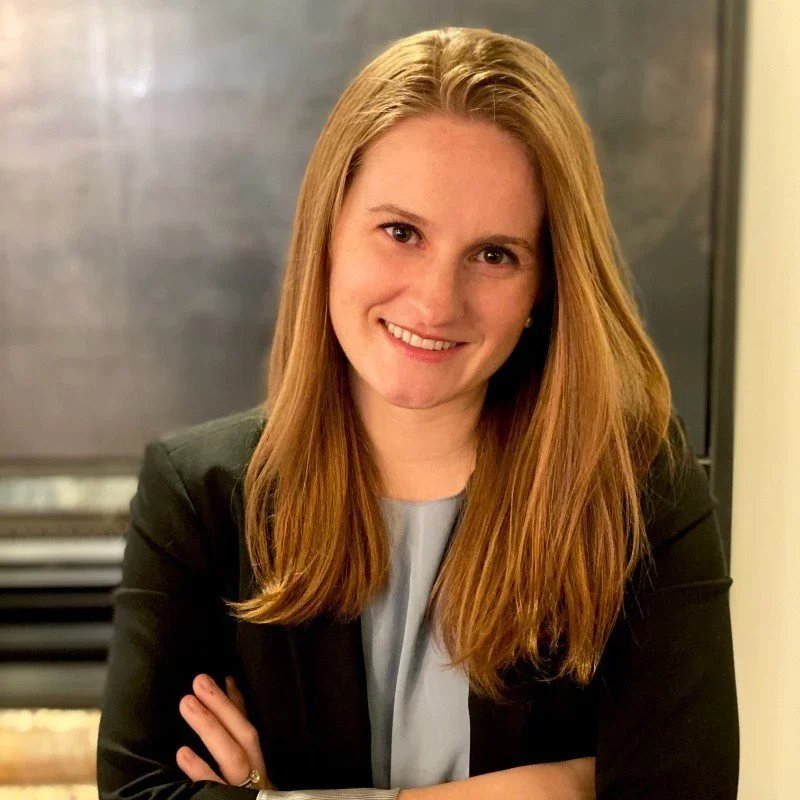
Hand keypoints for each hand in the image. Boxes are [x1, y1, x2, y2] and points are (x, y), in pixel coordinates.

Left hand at [176, 673, 272, 789]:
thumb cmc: (246, 796)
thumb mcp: (247, 767)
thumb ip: (235, 734)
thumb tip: (227, 690)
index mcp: (258, 763)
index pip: (249, 727)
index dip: (236, 702)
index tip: (220, 675)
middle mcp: (256, 775)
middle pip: (244, 737)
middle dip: (222, 707)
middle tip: (198, 681)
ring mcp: (242, 793)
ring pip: (233, 758)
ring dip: (210, 728)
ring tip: (187, 702)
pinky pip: (214, 789)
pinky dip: (200, 771)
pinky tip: (182, 752)